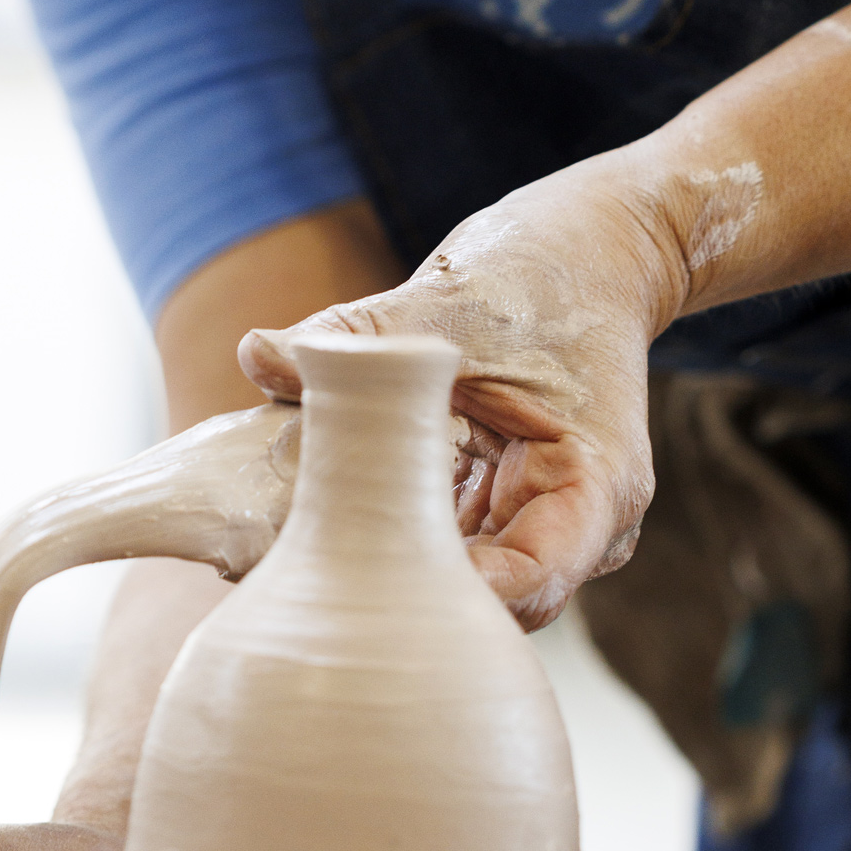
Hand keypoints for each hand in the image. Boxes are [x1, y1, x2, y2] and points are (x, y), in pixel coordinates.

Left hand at [240, 164, 684, 627]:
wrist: (587, 251)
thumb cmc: (543, 273)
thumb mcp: (450, 304)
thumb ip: (356, 339)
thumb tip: (256, 354)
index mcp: (594, 486)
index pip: (529, 585)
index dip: (451, 600)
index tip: (364, 577)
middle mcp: (578, 523)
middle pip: (489, 599)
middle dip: (401, 587)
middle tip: (303, 573)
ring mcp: (539, 518)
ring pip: (457, 575)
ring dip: (387, 559)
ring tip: (296, 542)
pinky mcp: (501, 502)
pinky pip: (441, 537)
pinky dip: (388, 524)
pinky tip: (319, 512)